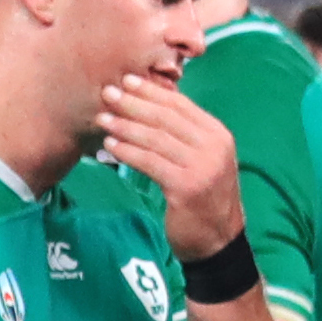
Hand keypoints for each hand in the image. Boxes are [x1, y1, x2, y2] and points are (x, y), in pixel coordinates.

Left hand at [98, 69, 245, 264]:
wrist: (218, 240)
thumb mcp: (202, 160)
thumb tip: (151, 106)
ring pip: (156, 138)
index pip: (181, 105)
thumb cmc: (204, 198)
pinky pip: (150, 163)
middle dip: (133, 103)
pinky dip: (128, 152)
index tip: (127, 81)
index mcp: (218, 134)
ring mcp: (202, 166)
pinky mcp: (186, 187)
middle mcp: (213, 146)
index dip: (152, 91)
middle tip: (107, 93)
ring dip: (125, 127)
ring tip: (102, 119)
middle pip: (166, 118)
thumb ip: (184, 136)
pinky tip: (111, 146)